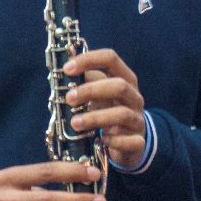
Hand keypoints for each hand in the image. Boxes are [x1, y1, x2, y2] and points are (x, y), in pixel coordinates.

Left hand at [63, 48, 145, 167]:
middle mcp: (134, 97)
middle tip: (69, 99)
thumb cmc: (107, 111)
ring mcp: (138, 120)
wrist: (128, 140)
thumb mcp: (98, 94)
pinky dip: (115, 141)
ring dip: (95, 118)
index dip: (89, 60)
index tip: (67, 69)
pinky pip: (131, 141)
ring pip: (122, 114)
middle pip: (119, 86)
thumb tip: (62, 73)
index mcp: (124, 78)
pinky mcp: (139, 141)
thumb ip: (84, 82)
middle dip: (91, 91)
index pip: (111, 59)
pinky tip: (101, 141)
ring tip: (75, 123)